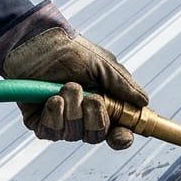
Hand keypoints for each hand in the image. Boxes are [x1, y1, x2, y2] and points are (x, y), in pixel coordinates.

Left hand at [0, 1, 148, 149]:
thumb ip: (123, 85)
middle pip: (96, 137)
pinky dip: (54, 114)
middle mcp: (83, 117)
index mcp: (102, 105)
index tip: (121, 135)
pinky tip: (51, 98)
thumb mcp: (103, 65)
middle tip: (91, 98)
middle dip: (95, 117)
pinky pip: (51, 133)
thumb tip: (144, 101)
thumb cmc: (70, 50)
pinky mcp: (39, 122)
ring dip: (72, 109)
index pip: (116, 132)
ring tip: (66, 87)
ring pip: (73, 134)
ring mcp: (61, 121)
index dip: (121, 138)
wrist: (36, 42)